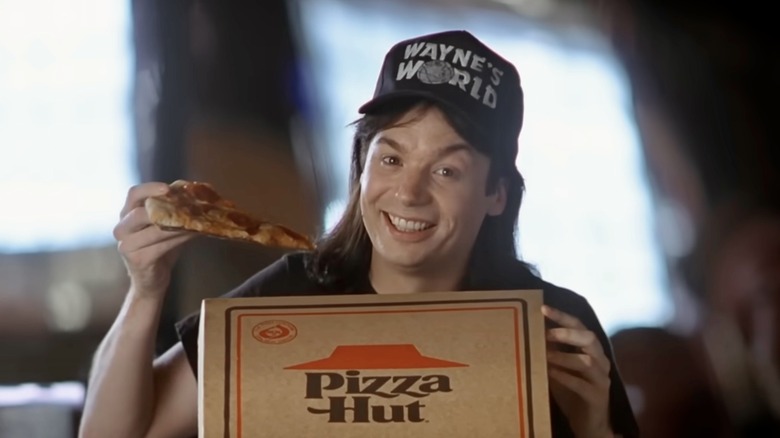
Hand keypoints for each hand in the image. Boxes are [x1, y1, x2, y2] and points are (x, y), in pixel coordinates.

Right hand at [113, 182, 194, 298]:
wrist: (151, 280)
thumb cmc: (160, 248)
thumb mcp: (164, 226)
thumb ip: (173, 210)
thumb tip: (198, 195)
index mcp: (127, 214)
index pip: (133, 194)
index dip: (149, 189)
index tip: (168, 188)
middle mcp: (122, 228)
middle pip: (140, 213)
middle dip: (165, 207)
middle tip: (189, 205)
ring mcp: (127, 245)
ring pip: (154, 230)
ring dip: (179, 224)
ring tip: (198, 219)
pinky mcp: (138, 260)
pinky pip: (162, 245)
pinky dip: (179, 238)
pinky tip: (194, 233)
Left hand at [543, 305, 613, 437]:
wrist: (588, 422)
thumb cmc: (571, 391)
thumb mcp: (559, 367)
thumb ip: (551, 350)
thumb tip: (531, 330)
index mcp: (591, 349)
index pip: (580, 326)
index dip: (563, 317)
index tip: (543, 308)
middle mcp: (600, 360)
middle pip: (590, 338)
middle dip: (567, 333)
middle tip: (546, 333)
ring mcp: (601, 378)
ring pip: (588, 361)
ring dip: (564, 356)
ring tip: (545, 355)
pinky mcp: (598, 396)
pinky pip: (582, 385)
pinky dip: (565, 377)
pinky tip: (550, 374)